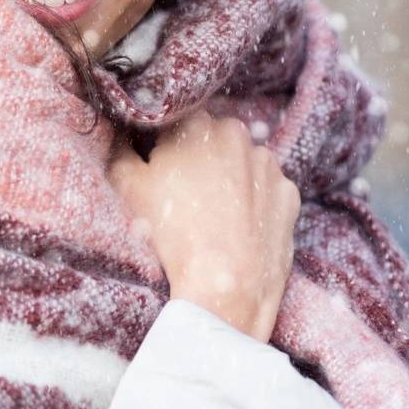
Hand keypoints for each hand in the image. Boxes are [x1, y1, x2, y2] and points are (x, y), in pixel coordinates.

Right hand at [108, 109, 300, 342]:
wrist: (224, 286)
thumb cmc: (170, 232)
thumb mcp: (127, 187)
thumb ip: (119, 150)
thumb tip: (118, 135)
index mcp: (196, 123)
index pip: (173, 122)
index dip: (161, 145)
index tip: (157, 170)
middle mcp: (237, 134)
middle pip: (209, 139)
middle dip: (196, 158)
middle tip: (182, 193)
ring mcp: (269, 164)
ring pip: (240, 162)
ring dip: (227, 176)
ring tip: (211, 214)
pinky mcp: (290, 195)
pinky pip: (265, 189)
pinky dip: (253, 200)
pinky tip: (237, 225)